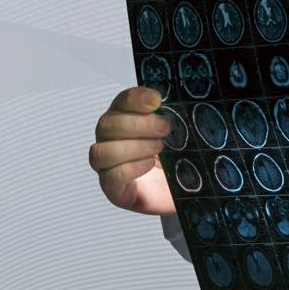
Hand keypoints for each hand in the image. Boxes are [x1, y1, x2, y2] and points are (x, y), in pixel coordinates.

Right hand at [89, 86, 174, 213]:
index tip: (156, 100)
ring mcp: (110, 165)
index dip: (135, 98)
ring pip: (100, 151)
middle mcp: (112, 140)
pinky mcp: (114, 189)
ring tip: (158, 148)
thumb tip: (183, 102)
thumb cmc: (180, 159)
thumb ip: (178, 116)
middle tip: (165, 128)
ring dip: (133, 147)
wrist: (188, 190)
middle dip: (138, 124)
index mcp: (127, 119)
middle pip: (107, 124)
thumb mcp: (183, 132)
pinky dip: (130, 168)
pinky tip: (149, 164)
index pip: (121, 102)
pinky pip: (110, 177)